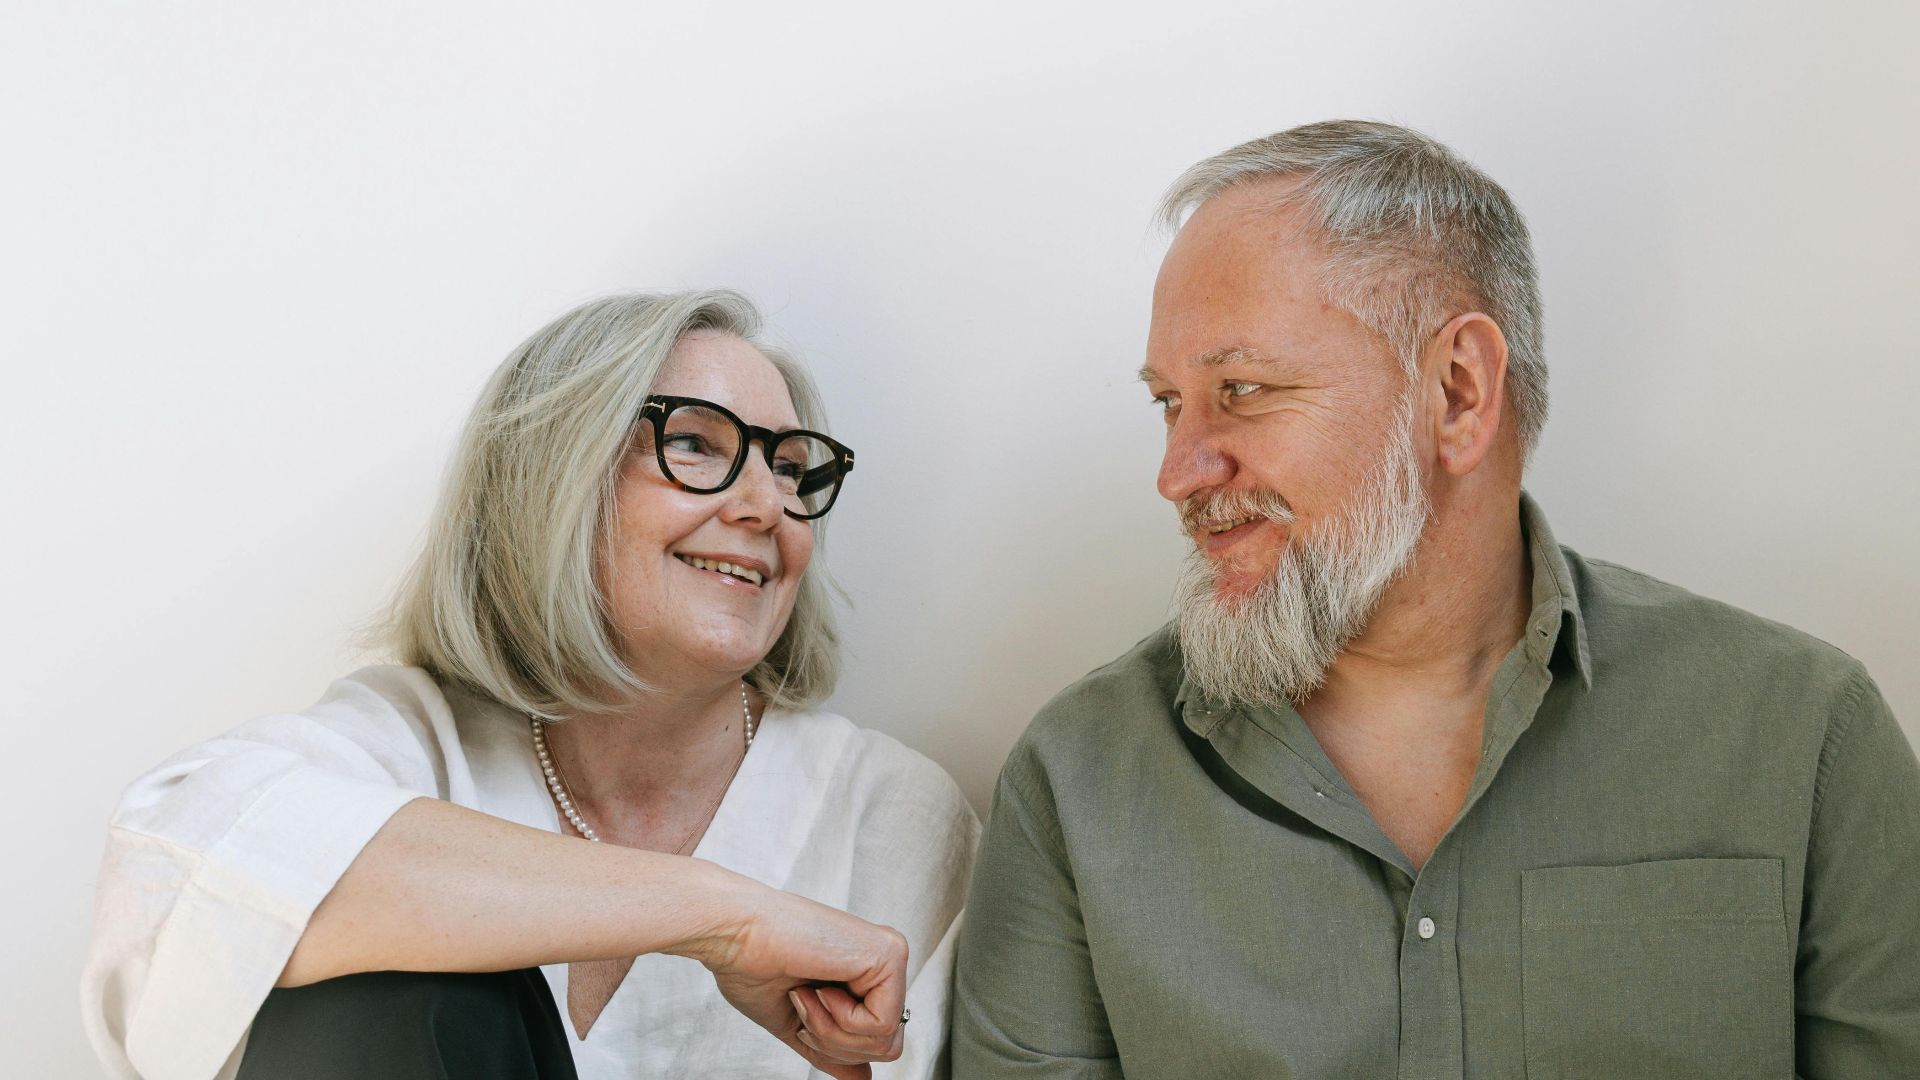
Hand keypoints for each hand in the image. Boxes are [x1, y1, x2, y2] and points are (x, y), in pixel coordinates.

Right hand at [682, 871, 908, 1078]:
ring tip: (806, 994)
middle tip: (803, 1003)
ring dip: (833, 1031)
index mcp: (863, 975)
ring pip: (885, 1041)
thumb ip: (833, 1048)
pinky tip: (818, 988)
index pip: (877, 1039)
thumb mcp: (799, 1022)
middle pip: (886, 1046)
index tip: (800, 1011)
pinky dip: (840, 1019)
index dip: (834, 1044)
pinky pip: (882, 1025)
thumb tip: (864, 1078)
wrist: (735, 934)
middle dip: (835, 1043)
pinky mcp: (890, 955)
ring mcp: (890, 957)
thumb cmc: (753, 964)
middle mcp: (882, 964)